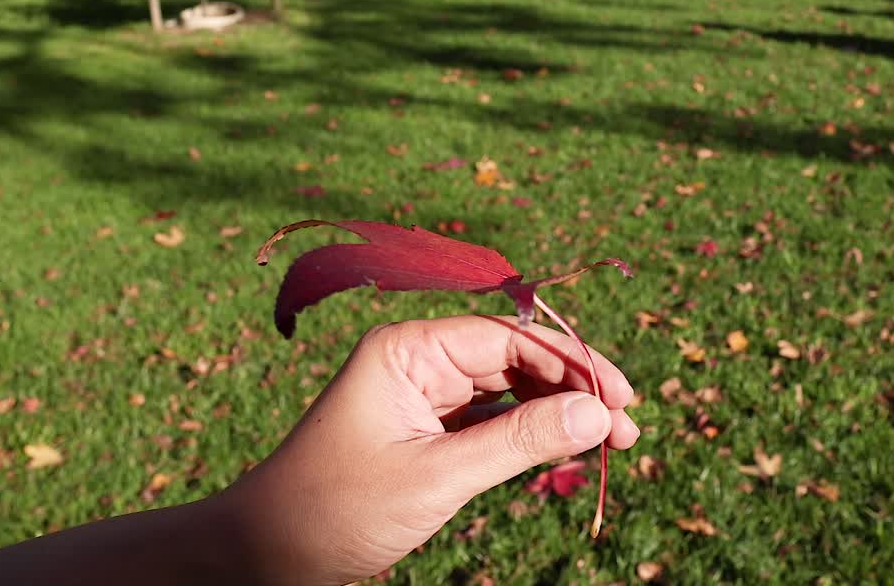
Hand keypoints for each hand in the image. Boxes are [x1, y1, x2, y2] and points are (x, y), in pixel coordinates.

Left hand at [215, 316, 638, 584]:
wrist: (265, 555)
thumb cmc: (336, 510)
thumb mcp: (436, 477)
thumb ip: (518, 441)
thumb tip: (597, 413)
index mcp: (409, 349)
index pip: (508, 338)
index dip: (572, 363)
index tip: (622, 396)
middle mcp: (418, 361)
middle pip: (516, 359)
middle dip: (573, 390)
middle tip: (627, 427)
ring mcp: (423, 396)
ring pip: (509, 390)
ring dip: (557, 413)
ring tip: (610, 440)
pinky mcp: (427, 431)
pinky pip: (491, 420)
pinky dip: (528, 435)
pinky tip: (564, 449)